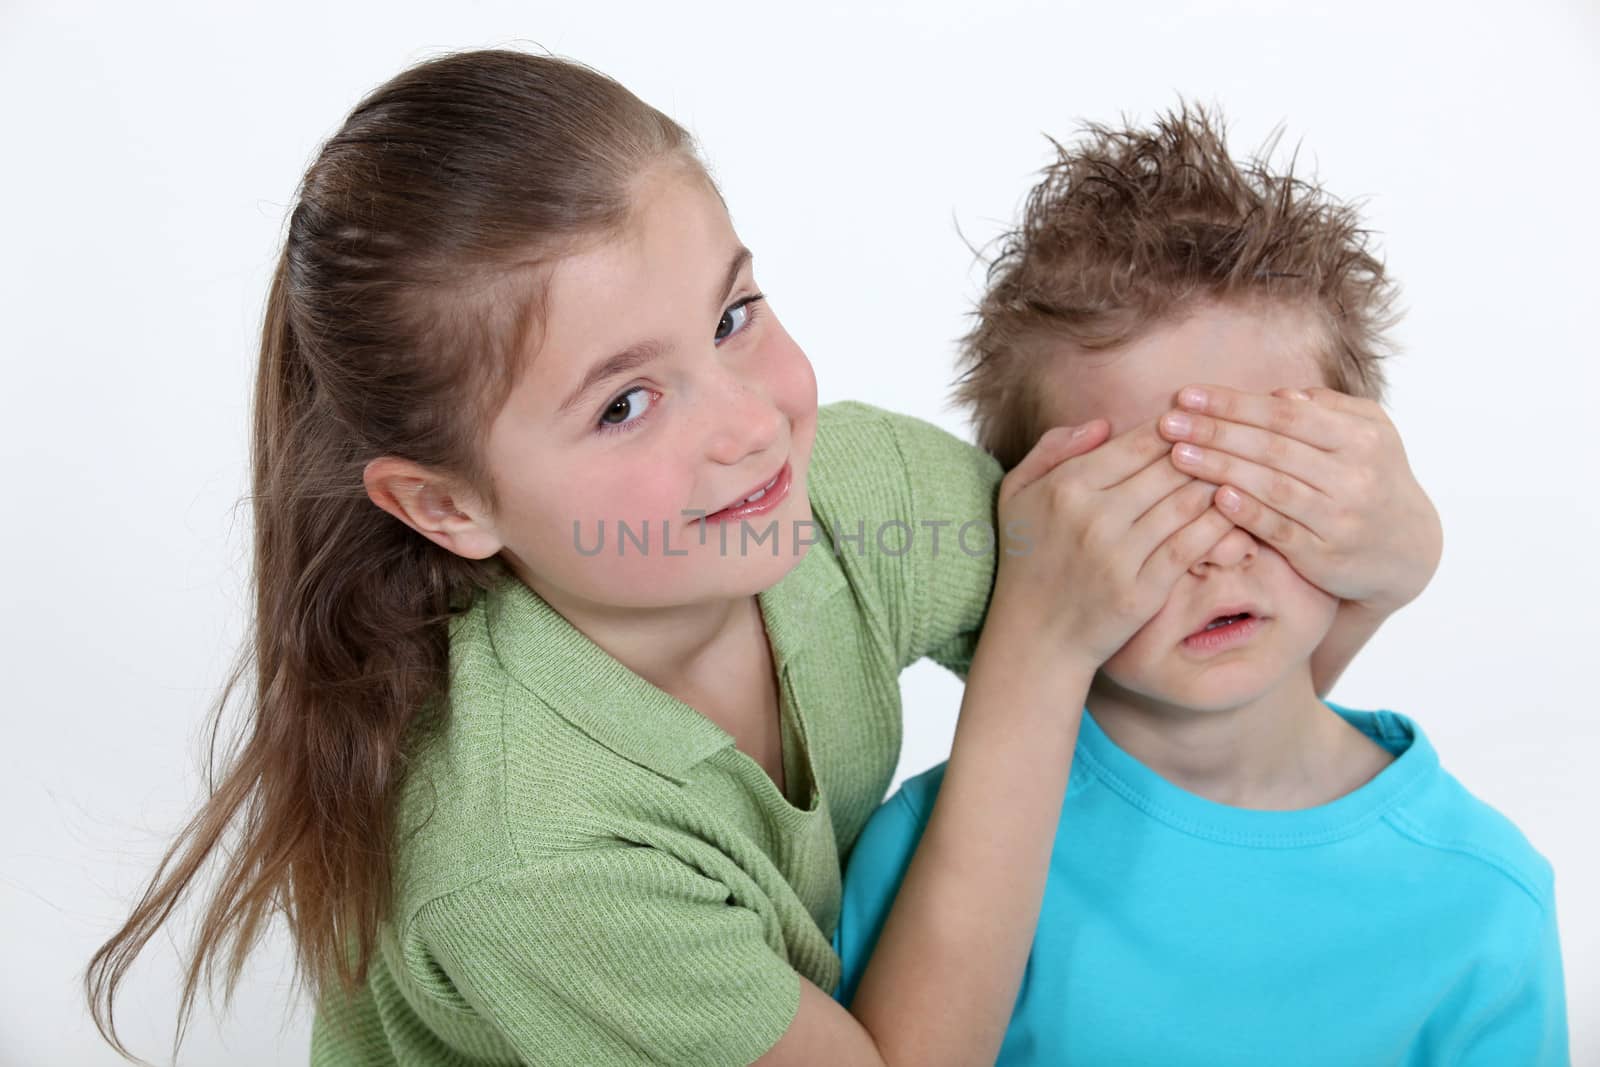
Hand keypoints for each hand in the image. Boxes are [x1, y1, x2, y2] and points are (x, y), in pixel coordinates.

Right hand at [994, 416, 1236, 671]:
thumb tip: (1104, 423)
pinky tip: (1235, 513)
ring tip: (1238, 473)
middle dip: (1204, 452)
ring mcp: (1119, 556)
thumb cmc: (1025, 558)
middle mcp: (1093, 517)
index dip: (1174, 428)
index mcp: (1066, 486)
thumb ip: (1053, 449)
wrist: (1032, 637)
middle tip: (1228, 445)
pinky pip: (1193, 545)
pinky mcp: (1143, 591)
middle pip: (1169, 467)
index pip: (1138, 442)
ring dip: (1218, 483)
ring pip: (1187, 502)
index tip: (1194, 424)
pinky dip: (1220, 525)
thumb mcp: (1016, 493)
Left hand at [1158, 384, 1442, 615]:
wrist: (1406, 550)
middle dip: (1215, 432)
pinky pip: (1279, 530)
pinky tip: (1213, 496)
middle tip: (1168, 423)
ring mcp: (1340, 518)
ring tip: (1177, 454)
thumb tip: (1277, 397)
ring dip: (1219, 469)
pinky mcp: (1324, 556)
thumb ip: (1325, 409)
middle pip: (1272, 448)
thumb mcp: (1366, 434)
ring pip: (1272, 487)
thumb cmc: (1372, 477)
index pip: (1285, 415)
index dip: (1233, 404)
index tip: (1187, 396)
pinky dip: (1245, 512)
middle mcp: (1354, 476)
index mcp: (1360, 438)